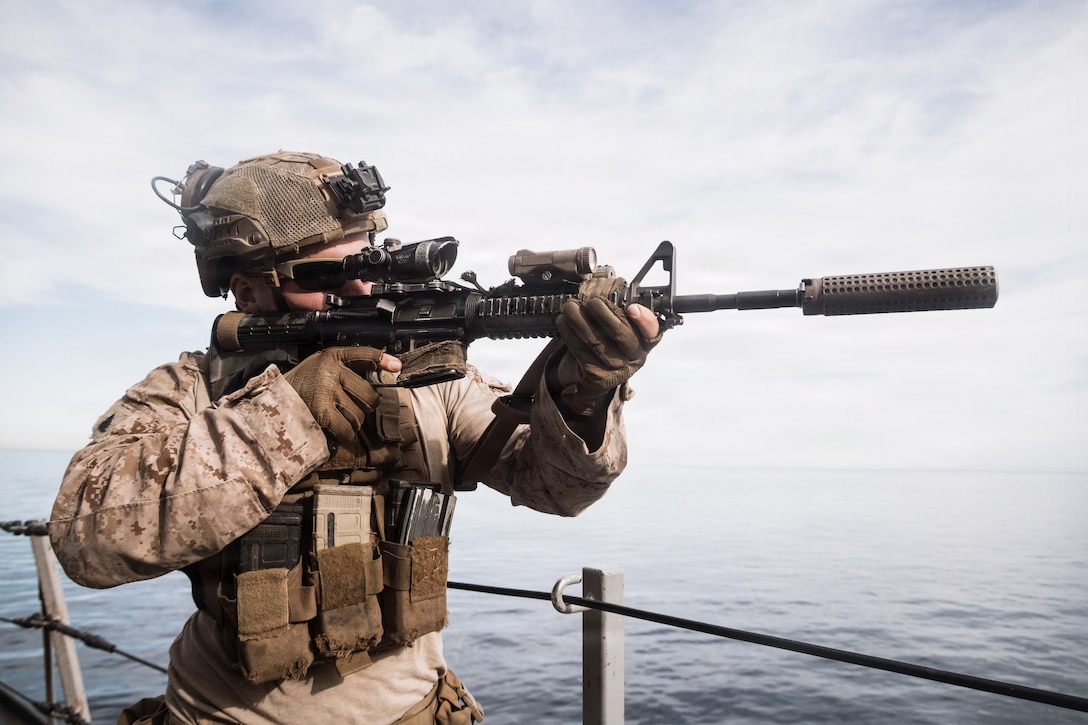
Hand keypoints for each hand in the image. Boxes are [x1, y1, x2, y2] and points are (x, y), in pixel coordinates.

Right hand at [283, 347, 400, 445]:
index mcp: (333, 357)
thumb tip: (390, 368)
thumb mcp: (322, 364)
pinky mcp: (322, 413)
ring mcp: (327, 392)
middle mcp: (332, 372)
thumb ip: (350, 365)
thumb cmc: (302, 383)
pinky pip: (348, 428)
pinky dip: (346, 433)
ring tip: (338, 416)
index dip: (383, 359)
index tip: (397, 366)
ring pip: (359, 414)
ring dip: (353, 420)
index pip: (364, 354)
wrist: (272, 399)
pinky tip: (337, 429)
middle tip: (353, 405)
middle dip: (366, 405)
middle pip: (369, 394)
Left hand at [551, 296, 661, 416]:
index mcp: (645, 341)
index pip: (652, 331)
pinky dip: (568, 333)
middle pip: (620, 333)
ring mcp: (616, 370)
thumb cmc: (609, 343)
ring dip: (579, 320)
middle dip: (602, 312)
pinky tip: (562, 321)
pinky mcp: (597, 376)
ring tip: (569, 306)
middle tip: (590, 300)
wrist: (596, 375)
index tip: (632, 308)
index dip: (645, 319)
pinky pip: (580, 351)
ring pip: (596, 341)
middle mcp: (635, 358)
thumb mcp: (621, 327)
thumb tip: (604, 288)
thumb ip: (619, 309)